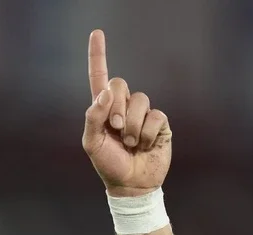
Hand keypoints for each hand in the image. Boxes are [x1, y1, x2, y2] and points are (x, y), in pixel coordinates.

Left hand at [82, 30, 171, 194]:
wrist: (132, 184)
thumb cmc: (109, 164)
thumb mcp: (92, 144)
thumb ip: (93, 118)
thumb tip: (102, 94)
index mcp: (103, 109)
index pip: (100, 77)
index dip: (98, 55)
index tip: (97, 33)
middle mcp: (123, 106)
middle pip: (120, 84)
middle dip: (116, 107)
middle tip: (116, 129)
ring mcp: (142, 114)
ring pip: (140, 100)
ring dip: (132, 125)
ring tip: (131, 143)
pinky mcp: (159, 123)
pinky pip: (155, 116)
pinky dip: (147, 133)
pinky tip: (145, 145)